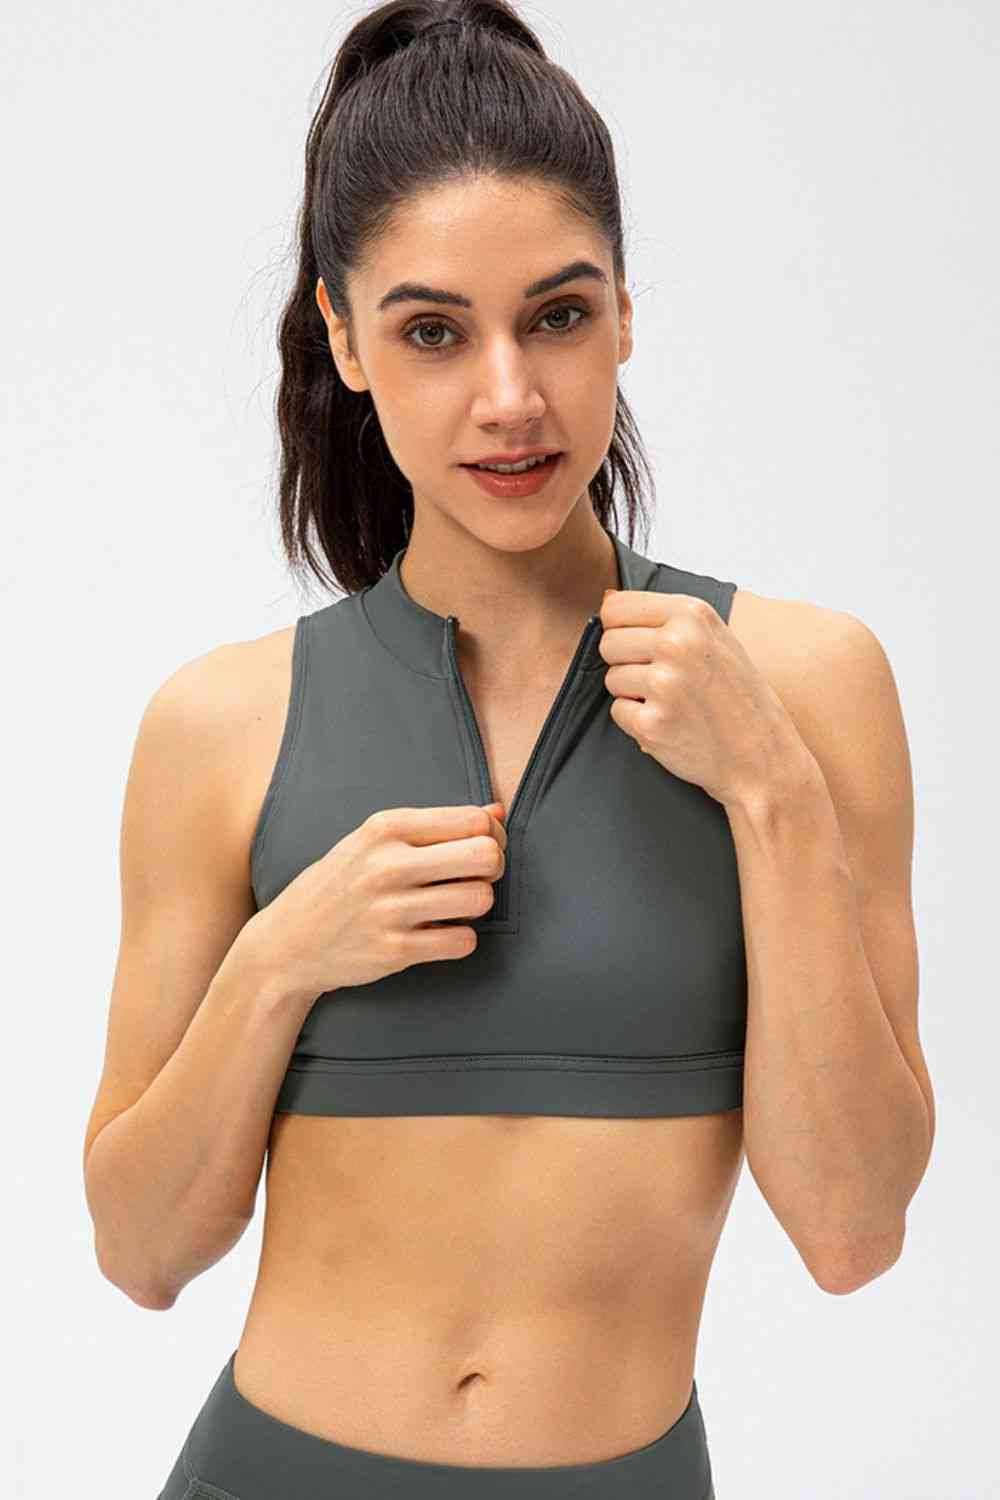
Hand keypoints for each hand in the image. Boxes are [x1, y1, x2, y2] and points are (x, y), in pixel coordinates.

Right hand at [245, 802, 507, 1001]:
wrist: (288, 942)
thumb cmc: (341, 884)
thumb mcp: (375, 840)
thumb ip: (437, 825)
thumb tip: (498, 812)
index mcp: (386, 827)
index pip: (473, 821)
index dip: (492, 836)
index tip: (479, 849)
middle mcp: (388, 863)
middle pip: (485, 855)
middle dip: (493, 868)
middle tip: (474, 878)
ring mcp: (390, 909)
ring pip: (480, 899)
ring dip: (477, 905)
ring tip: (453, 907)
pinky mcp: (394, 951)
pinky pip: (463, 942)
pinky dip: (460, 939)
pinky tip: (438, 935)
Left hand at [598, 588, 807, 807]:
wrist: (761, 755)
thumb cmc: (738, 696)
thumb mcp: (715, 637)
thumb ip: (665, 616)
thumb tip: (605, 597)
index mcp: (692, 615)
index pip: (615, 608)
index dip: (621, 630)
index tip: (645, 646)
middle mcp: (677, 643)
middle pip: (608, 643)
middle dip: (627, 663)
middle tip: (665, 681)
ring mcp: (664, 684)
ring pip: (611, 678)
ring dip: (633, 694)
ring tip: (674, 702)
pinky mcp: (652, 723)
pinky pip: (618, 712)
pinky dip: (638, 722)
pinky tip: (671, 723)